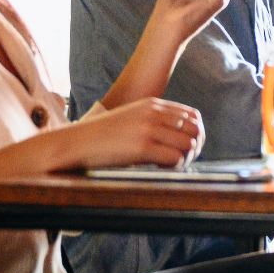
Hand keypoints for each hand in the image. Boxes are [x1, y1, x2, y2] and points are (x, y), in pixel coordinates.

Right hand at [62, 98, 204, 169]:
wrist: (77, 142)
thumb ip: (154, 121)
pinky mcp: (142, 147)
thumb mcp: (132, 118)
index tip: (190, 147)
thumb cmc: (103, 136)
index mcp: (153, 104)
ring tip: (171, 166)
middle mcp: (154, 114)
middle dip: (195, 147)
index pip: (193, 115)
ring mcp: (149, 129)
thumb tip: (177, 138)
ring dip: (185, 159)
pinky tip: (160, 168)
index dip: (197, 133)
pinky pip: (175, 158)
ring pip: (188, 144)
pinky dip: (174, 167)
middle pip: (195, 130)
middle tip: (183, 160)